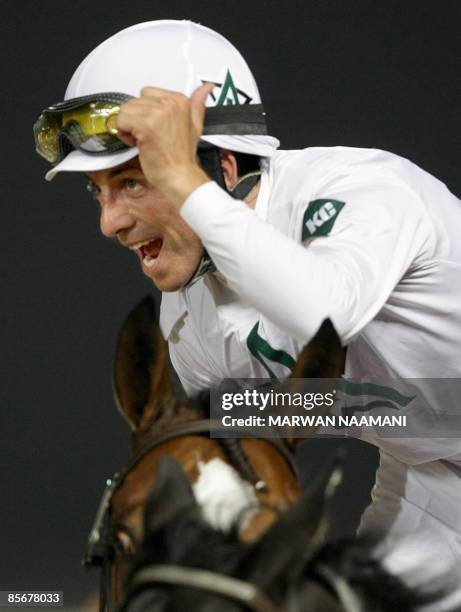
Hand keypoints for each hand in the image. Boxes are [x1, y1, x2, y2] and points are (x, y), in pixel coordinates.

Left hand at [115, 82, 214, 206]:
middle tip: (148, 137)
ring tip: (143, 141)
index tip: (155, 128)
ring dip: (128, 127)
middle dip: (136, 119)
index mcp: (179, 100)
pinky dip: (124, 134)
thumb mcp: (196, 126)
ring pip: (125, 110)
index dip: (146, 113)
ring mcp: (157, 113)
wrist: (180, 177)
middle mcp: (169, 102)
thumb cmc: (182, 157)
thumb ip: (197, 105)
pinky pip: (121, 120)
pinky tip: (138, 144)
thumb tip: (206, 87)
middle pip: (134, 101)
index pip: (146, 94)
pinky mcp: (145, 124)